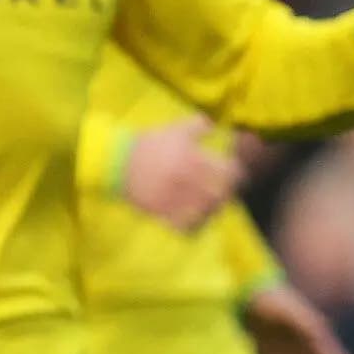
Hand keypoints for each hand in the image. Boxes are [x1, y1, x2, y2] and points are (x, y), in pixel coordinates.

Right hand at [122, 118, 240, 231]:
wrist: (118, 162)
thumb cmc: (149, 144)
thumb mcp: (174, 129)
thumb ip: (198, 125)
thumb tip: (216, 125)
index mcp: (194, 160)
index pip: (229, 172)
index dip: (235, 172)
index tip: (233, 172)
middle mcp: (188, 182)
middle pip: (221, 195)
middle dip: (226, 192)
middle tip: (223, 190)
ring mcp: (177, 200)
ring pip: (207, 213)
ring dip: (213, 208)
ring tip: (211, 204)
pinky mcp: (164, 214)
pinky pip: (188, 227)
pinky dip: (196, 226)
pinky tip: (196, 218)